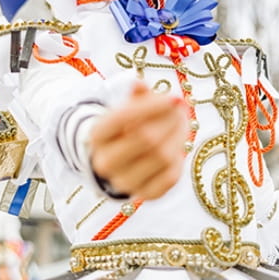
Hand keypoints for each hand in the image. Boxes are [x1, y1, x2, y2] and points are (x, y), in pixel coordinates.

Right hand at [89, 80, 188, 199]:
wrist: (118, 161)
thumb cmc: (126, 128)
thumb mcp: (126, 108)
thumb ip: (136, 96)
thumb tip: (139, 85)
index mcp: (97, 136)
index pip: (122, 118)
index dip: (152, 106)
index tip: (174, 97)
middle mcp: (105, 162)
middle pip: (146, 138)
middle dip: (169, 120)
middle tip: (181, 109)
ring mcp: (123, 181)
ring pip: (162, 157)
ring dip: (178, 137)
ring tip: (181, 124)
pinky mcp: (144, 194)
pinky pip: (170, 177)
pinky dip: (179, 158)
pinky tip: (177, 145)